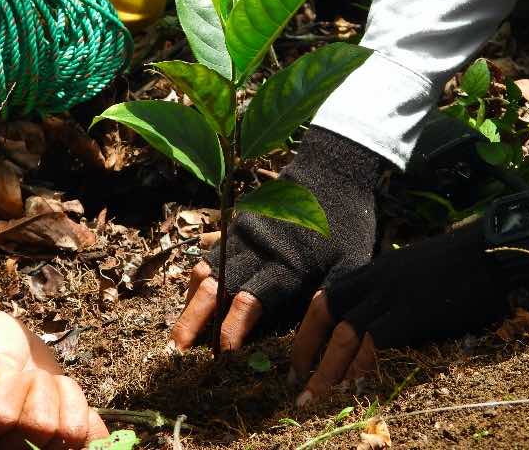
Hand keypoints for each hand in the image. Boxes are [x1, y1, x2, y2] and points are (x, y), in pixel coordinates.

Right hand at [0, 301, 107, 448]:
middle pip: (40, 427)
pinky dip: (89, 420)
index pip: (1, 417)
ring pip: (67, 431)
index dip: (6, 385)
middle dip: (35, 386)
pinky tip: (74, 401)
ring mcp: (34, 439)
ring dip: (60, 394)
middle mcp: (3, 443)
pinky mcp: (61, 430)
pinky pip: (87, 438)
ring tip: (40, 381)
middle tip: (22, 374)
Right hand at [171, 127, 382, 351]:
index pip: (248, 303)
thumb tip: (313, 339)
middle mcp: (256, 251)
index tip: (220, 354)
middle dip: (194, 320)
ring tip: (181, 329)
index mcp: (285, 266)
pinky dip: (198, 278)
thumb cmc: (345, 227)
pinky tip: (193, 298)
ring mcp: (242, 234)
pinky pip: (210, 252)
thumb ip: (329, 300)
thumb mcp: (350, 265)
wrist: (331, 172)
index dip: (230, 331)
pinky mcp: (237, 224)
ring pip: (206, 269)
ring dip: (191, 300)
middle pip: (215, 288)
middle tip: (178, 348)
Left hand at [289, 218, 528, 405]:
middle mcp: (377, 278)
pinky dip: (362, 366)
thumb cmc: (465, 265)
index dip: (309, 328)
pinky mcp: (414, 310)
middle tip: (296, 381)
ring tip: (314, 397)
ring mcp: (394, 293)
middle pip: (326, 309)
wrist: (494, 250)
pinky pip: (376, 341)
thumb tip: (382, 330)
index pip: (329, 296)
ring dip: (327, 368)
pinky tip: (354, 388)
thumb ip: (395, 293)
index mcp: (376, 270)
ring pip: (345, 332)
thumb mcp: (417, 273)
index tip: (301, 356)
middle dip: (306, 346)